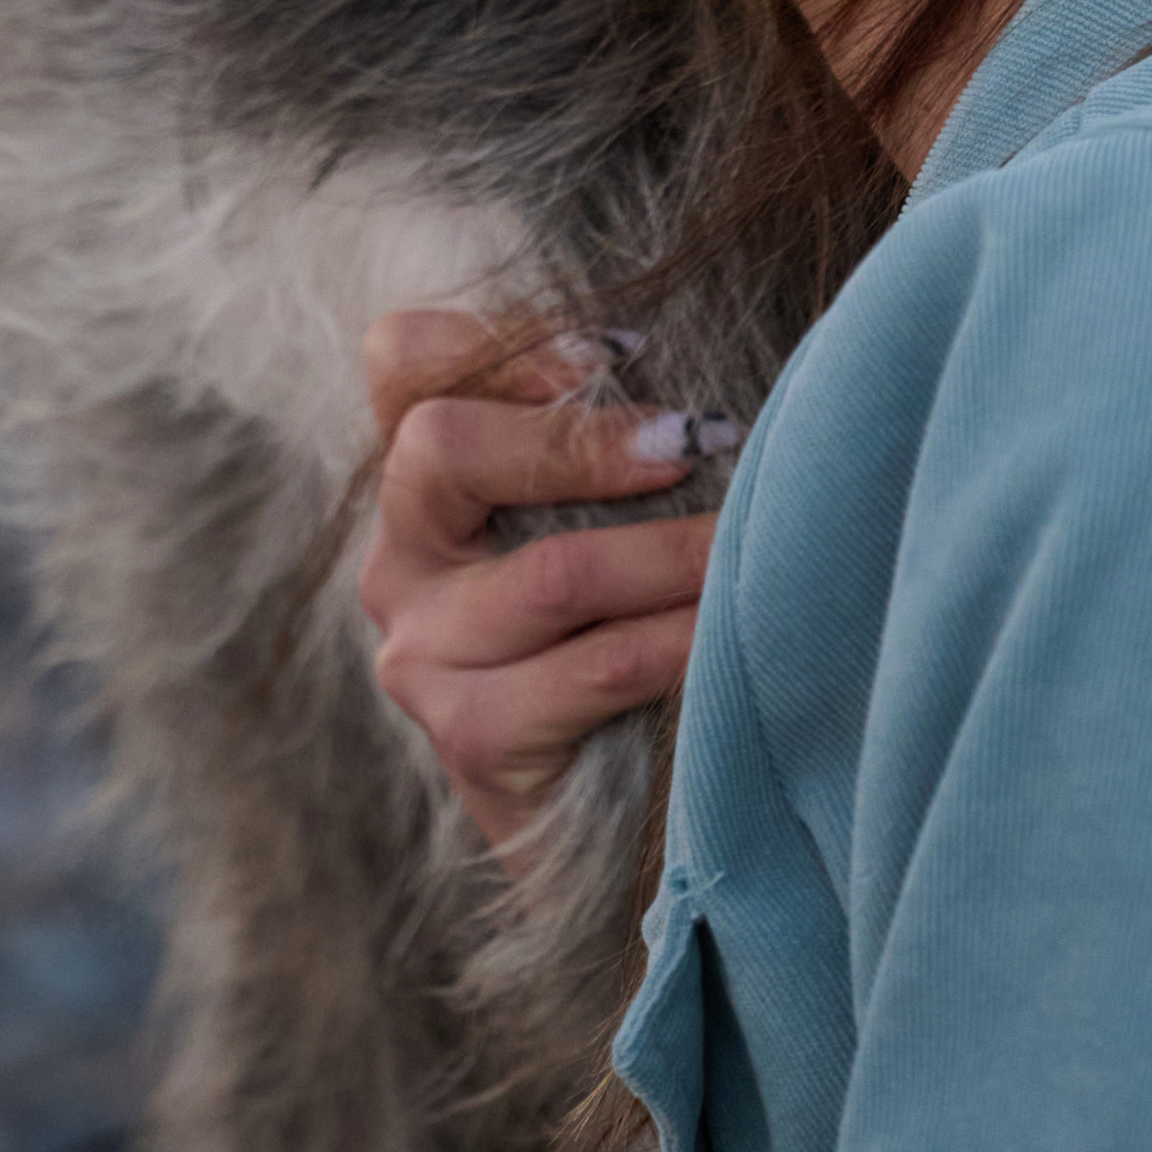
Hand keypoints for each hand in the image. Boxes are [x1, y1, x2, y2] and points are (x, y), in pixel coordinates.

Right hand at [359, 307, 728, 858]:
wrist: (625, 815)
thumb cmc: (630, 626)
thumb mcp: (602, 514)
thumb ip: (607, 440)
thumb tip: (701, 377)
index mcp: (421, 482)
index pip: (401, 357)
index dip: (500, 336)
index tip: (620, 349)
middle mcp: (401, 560)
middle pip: (441, 444)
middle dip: (584, 438)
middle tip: (695, 439)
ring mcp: (424, 654)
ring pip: (552, 570)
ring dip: (673, 549)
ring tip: (749, 532)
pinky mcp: (472, 738)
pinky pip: (596, 668)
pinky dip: (680, 638)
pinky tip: (729, 624)